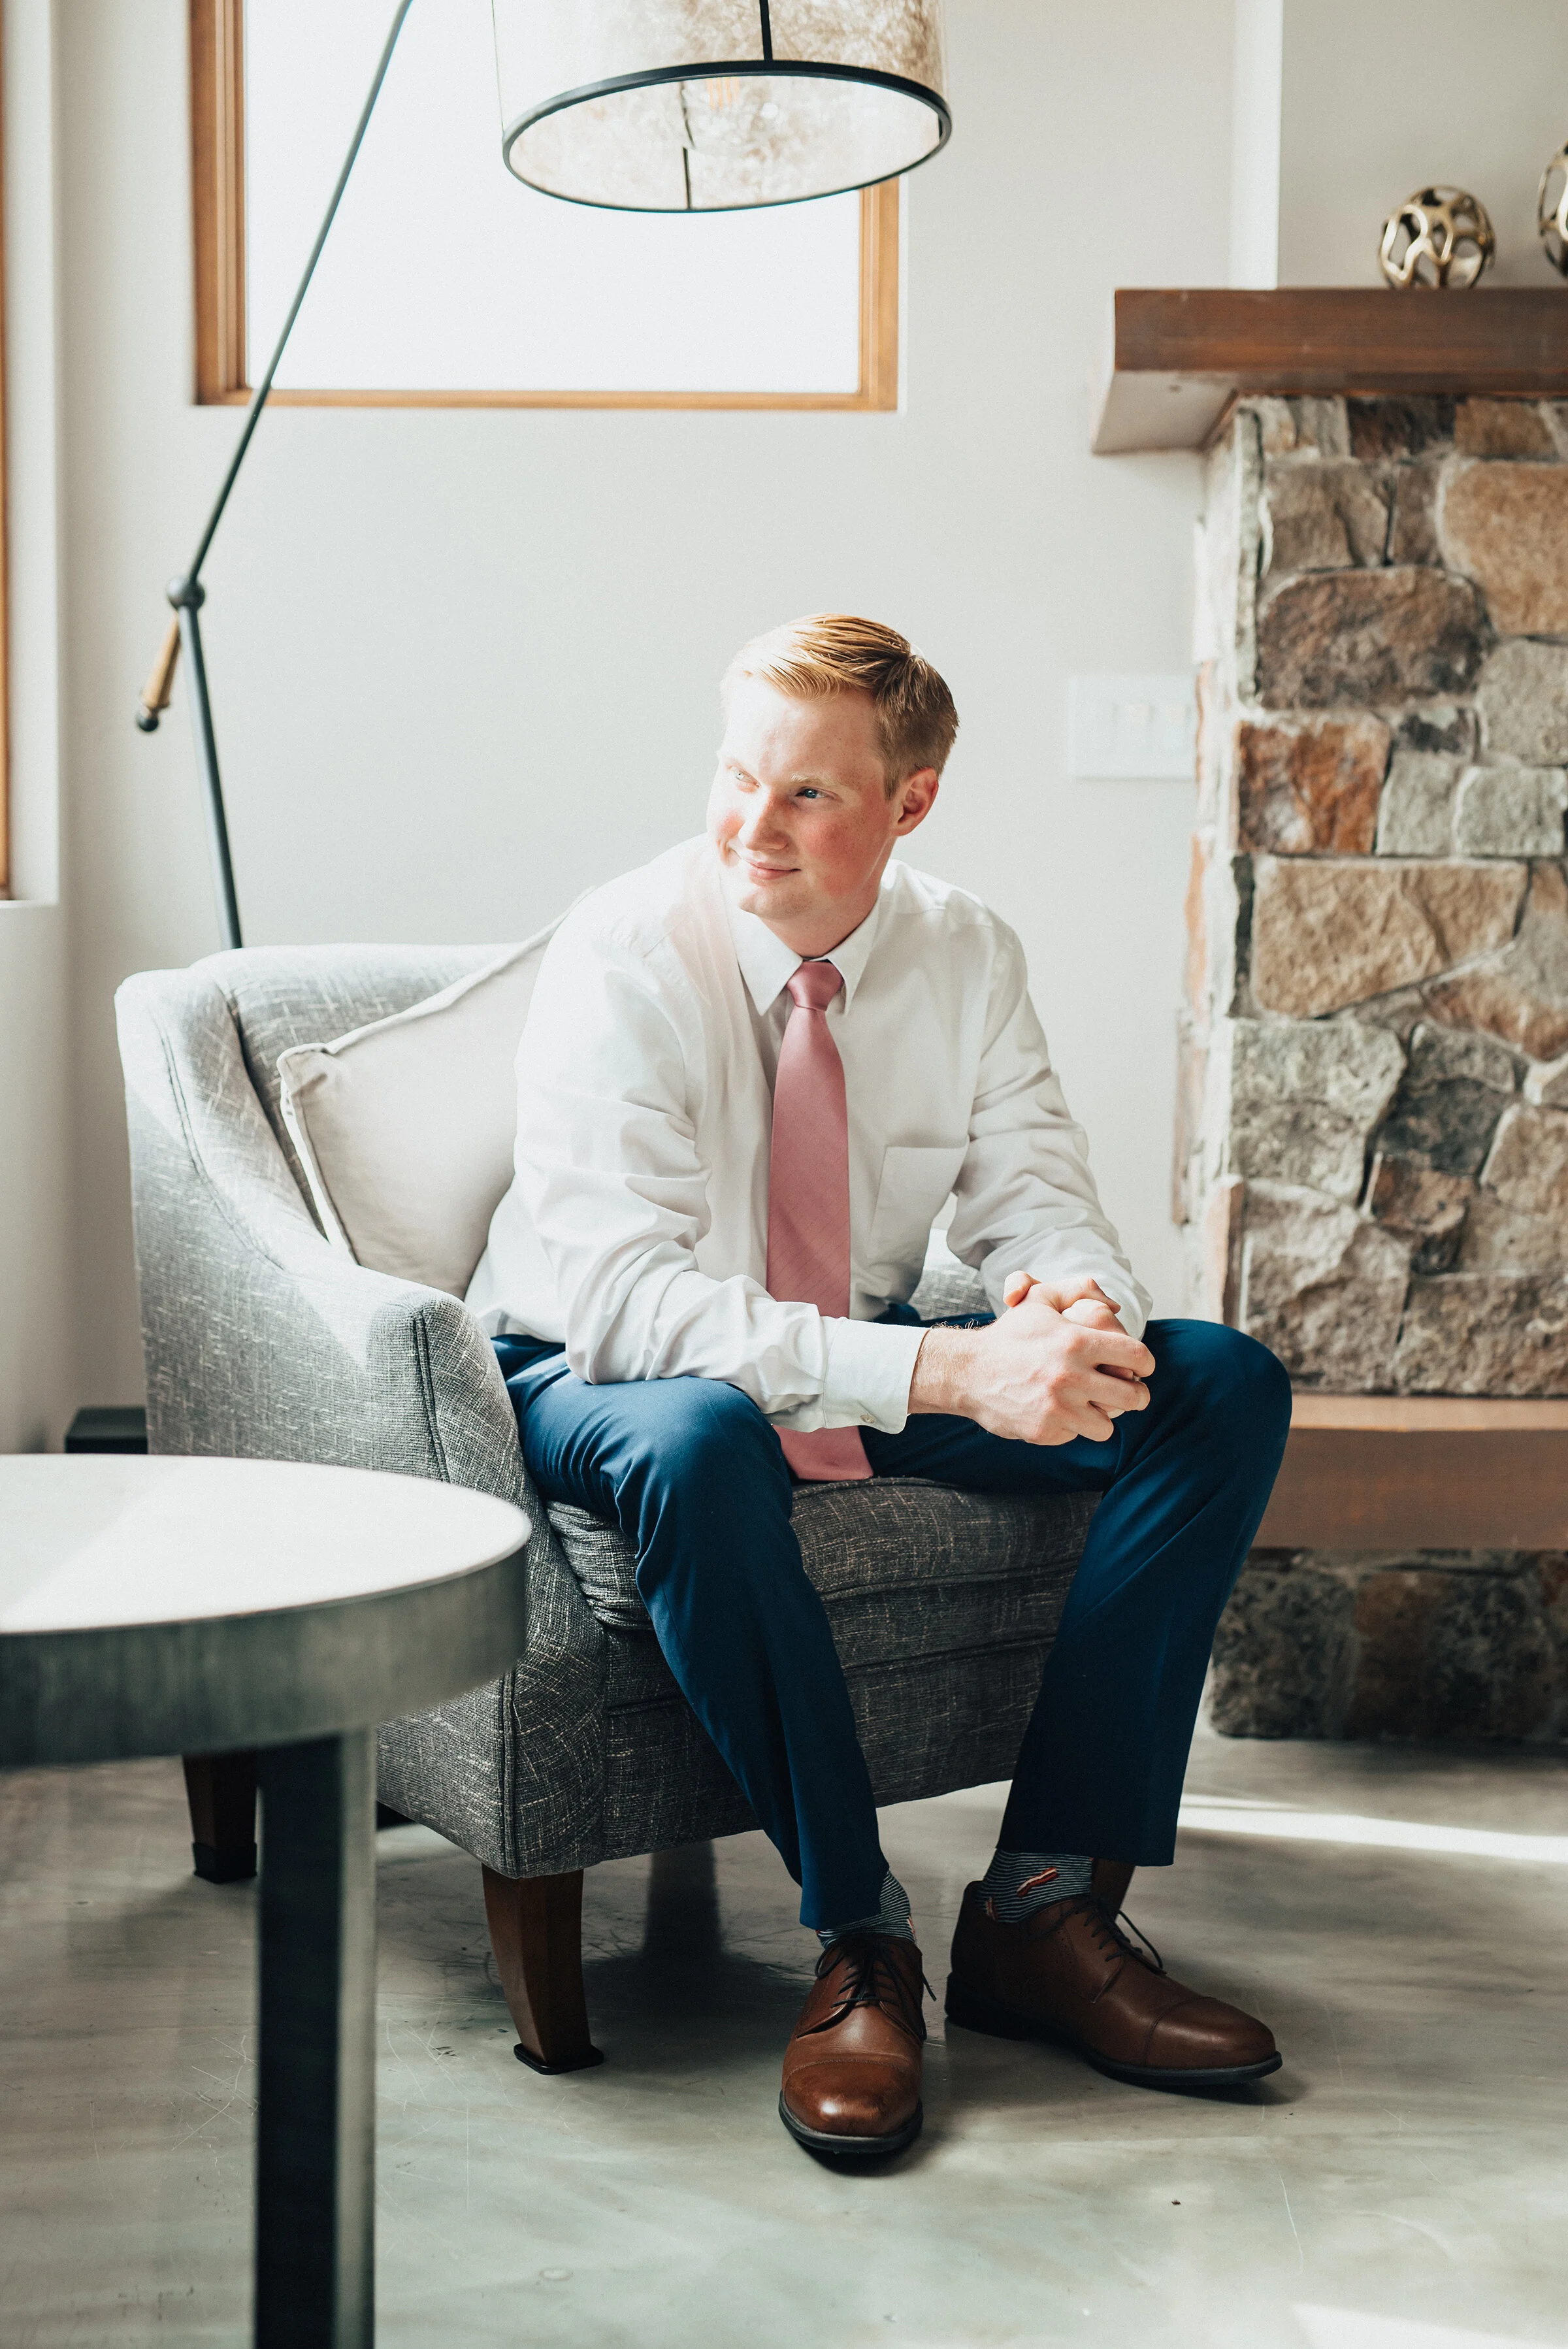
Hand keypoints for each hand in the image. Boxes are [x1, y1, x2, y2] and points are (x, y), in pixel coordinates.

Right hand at [909, 1277, 1154, 1445]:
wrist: (968, 1371)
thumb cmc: (1010, 1335)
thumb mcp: (1040, 1300)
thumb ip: (1079, 1290)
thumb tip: (1115, 1305)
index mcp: (1076, 1341)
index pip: (1136, 1356)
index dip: (1146, 1363)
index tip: (1143, 1368)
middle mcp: (1070, 1376)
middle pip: (1133, 1397)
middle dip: (1138, 1396)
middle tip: (1134, 1394)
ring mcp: (1057, 1407)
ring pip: (1107, 1425)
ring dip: (1103, 1415)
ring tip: (1092, 1405)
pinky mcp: (1044, 1430)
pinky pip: (1076, 1435)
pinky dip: (1072, 1426)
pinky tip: (1058, 1411)